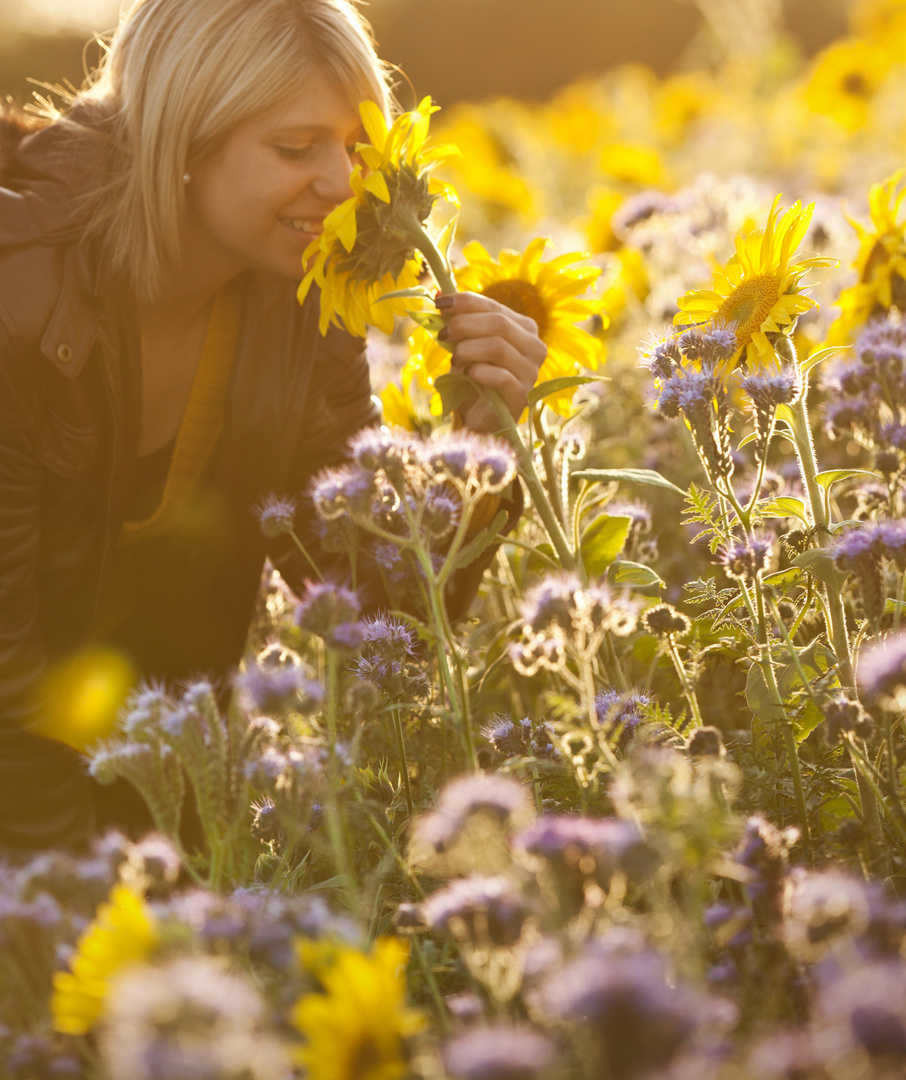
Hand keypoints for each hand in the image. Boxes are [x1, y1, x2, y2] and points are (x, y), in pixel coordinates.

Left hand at [436, 291, 546, 432]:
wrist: (478, 418)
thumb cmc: (473, 379)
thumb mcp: (463, 345)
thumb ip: (457, 321)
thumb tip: (438, 293)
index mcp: (523, 328)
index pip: (495, 306)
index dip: (466, 302)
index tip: (439, 303)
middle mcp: (534, 346)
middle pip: (498, 323)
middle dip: (464, 324)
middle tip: (442, 334)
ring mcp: (531, 372)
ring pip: (498, 346)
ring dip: (468, 349)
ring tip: (454, 359)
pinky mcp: (522, 395)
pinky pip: (501, 376)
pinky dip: (479, 372)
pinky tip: (467, 374)